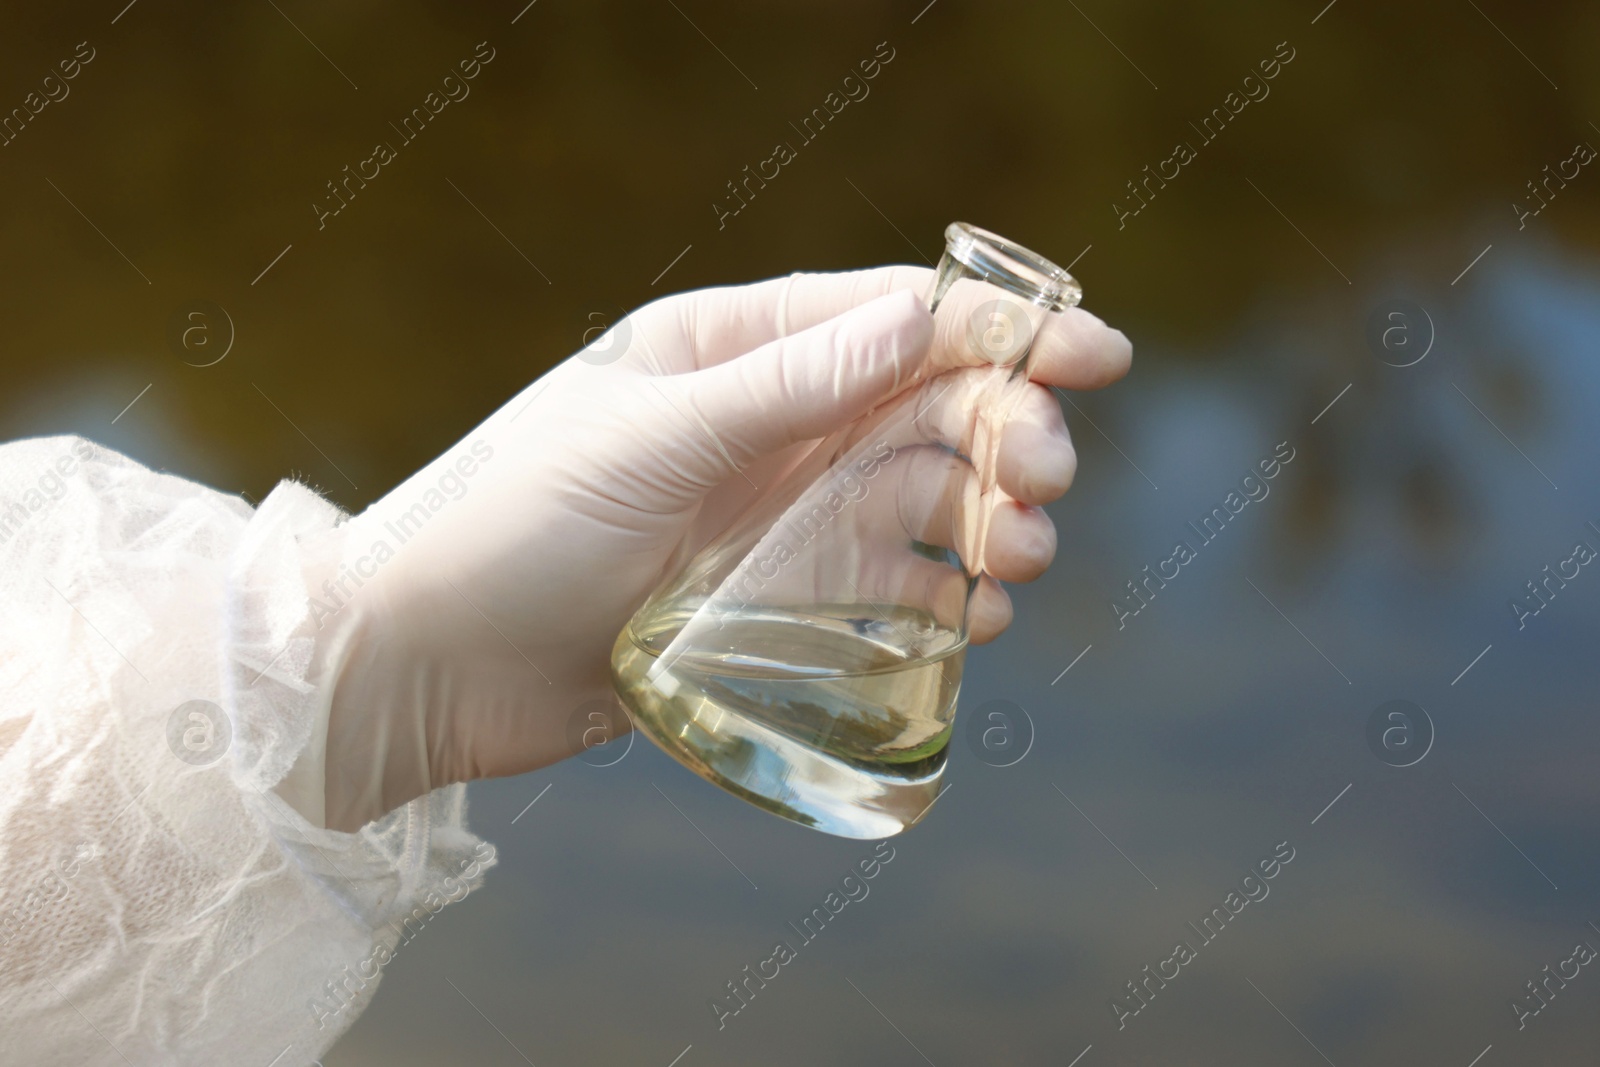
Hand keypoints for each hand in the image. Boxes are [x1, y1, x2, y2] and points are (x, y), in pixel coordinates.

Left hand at [315, 266, 1129, 829]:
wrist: (421, 662)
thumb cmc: (508, 523)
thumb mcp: (649, 438)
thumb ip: (790, 383)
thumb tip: (925, 316)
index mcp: (727, 351)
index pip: (886, 320)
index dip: (996, 330)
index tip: (1091, 353)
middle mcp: (762, 427)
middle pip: (921, 413)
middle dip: (1000, 435)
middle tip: (1041, 480)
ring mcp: (769, 519)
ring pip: (915, 504)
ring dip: (983, 522)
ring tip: (1017, 554)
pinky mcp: (769, 608)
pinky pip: (882, 592)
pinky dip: (939, 600)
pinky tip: (976, 615)